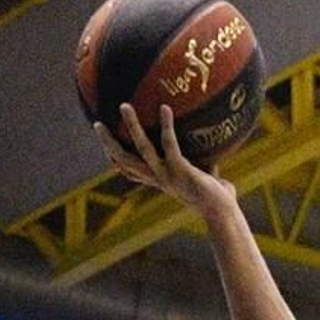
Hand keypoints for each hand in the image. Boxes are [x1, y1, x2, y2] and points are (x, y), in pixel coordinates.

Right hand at [96, 102, 230, 215]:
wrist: (223, 214)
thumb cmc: (218, 198)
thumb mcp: (205, 176)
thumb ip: (202, 162)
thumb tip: (210, 142)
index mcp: (160, 182)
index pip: (131, 173)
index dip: (116, 161)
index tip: (106, 145)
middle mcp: (159, 179)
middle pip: (125, 161)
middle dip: (109, 143)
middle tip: (97, 124)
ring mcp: (167, 176)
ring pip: (141, 149)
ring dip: (132, 127)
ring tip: (124, 105)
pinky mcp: (180, 171)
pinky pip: (170, 144)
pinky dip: (167, 126)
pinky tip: (165, 108)